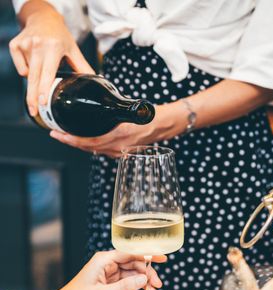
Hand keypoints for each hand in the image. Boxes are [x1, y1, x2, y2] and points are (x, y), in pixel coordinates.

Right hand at [9, 0, 93, 115]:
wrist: (42, 17)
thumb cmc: (59, 36)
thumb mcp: (73, 49)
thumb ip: (83, 67)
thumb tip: (96, 81)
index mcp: (54, 47)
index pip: (48, 73)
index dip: (44, 89)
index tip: (42, 103)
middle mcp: (38, 45)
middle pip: (34, 78)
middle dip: (33, 97)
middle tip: (34, 111)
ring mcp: (25, 45)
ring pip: (27, 74)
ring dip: (35, 78)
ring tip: (43, 66)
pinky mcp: (15, 45)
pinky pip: (20, 68)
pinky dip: (26, 69)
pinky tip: (33, 61)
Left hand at [50, 101, 187, 157]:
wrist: (165, 125)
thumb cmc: (151, 116)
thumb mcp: (136, 109)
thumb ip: (122, 108)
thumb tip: (107, 102)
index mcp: (121, 137)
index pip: (90, 142)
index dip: (73, 140)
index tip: (58, 134)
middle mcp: (118, 148)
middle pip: (88, 148)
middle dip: (70, 142)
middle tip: (55, 133)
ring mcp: (120, 152)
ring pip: (94, 149)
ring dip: (78, 144)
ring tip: (65, 136)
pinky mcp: (121, 151)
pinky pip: (101, 149)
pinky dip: (89, 145)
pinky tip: (83, 139)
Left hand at [54, 251, 165, 289]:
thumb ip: (124, 286)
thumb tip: (143, 279)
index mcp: (104, 260)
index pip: (130, 253)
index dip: (147, 255)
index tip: (161, 258)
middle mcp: (107, 264)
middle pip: (134, 265)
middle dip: (147, 276)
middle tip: (157, 286)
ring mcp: (109, 274)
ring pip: (132, 277)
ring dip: (143, 286)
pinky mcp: (109, 284)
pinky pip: (126, 286)